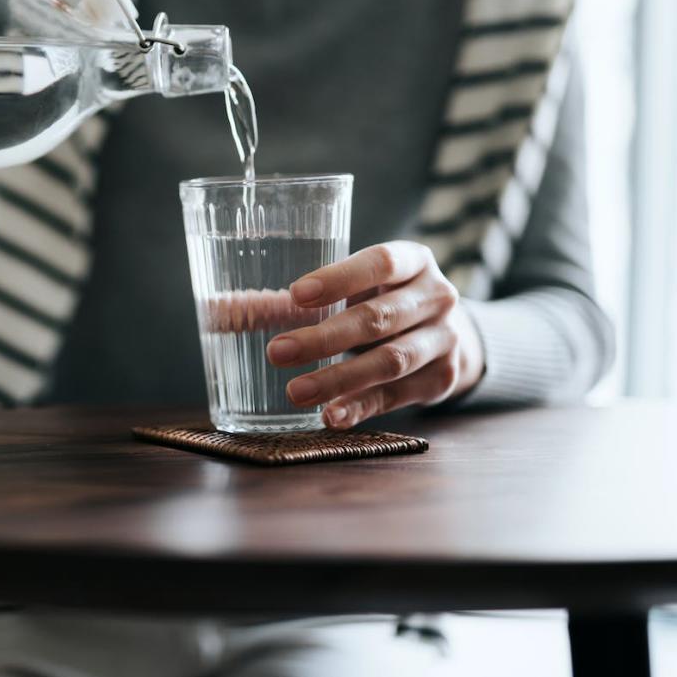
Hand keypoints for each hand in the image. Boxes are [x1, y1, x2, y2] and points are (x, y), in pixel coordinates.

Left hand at [266, 241, 484, 428]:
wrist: (449, 334)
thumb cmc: (385, 299)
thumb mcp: (361, 286)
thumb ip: (305, 297)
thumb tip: (227, 310)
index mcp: (414, 260)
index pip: (380, 263)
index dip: (339, 279)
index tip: (296, 295)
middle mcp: (437, 296)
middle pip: (378, 318)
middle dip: (324, 338)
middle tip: (276, 352)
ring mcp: (444, 339)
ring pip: (390, 360)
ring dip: (338, 378)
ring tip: (296, 391)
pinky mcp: (442, 379)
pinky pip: (396, 395)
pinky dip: (361, 407)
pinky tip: (330, 416)